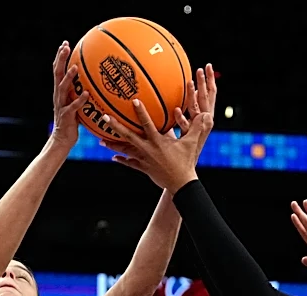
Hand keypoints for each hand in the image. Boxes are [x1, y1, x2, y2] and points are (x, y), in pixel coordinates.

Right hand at [50, 42, 89, 147]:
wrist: (62, 140)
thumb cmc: (72, 122)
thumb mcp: (76, 104)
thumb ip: (81, 92)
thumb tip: (94, 82)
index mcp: (60, 92)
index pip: (58, 70)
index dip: (60, 57)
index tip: (65, 43)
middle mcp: (58, 96)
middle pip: (57, 74)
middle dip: (61, 59)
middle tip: (65, 46)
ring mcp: (61, 105)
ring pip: (62, 88)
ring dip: (69, 77)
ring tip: (75, 68)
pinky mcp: (66, 116)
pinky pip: (73, 107)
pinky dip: (79, 100)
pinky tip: (86, 94)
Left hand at [99, 64, 216, 191]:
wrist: (180, 183)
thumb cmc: (186, 162)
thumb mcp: (191, 143)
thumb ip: (196, 127)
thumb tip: (205, 114)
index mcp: (158, 142)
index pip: (148, 124)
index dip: (141, 112)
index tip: (133, 101)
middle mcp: (147, 149)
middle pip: (128, 136)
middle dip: (116, 127)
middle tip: (105, 118)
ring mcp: (143, 159)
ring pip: (125, 151)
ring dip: (113, 145)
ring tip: (101, 140)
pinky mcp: (143, 168)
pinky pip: (130, 164)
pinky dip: (122, 161)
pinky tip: (113, 158)